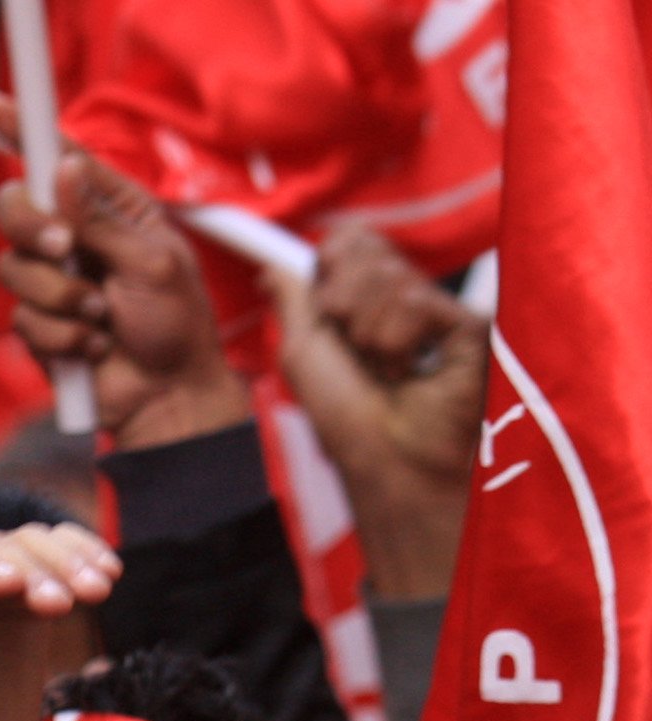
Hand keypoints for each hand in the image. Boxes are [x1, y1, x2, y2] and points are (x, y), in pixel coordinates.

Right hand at [0, 96, 248, 450]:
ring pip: (14, 269)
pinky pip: (22, 319)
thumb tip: (66, 171)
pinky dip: (61, 336)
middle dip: (34, 229)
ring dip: (60, 297)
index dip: (25, 132)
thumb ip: (100, 220)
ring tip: (101, 318)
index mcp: (111, 209)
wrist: (167, 397)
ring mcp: (54, 281)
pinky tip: (94, 348)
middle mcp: (76, 238)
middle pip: (17, 209)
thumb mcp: (151, 261)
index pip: (60, 160)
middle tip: (65, 249)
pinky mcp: (39, 324)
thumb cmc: (178, 326)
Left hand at [270, 226, 487, 601]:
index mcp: (369, 301)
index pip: (353, 242)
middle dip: (343, 306)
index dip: (332, 265)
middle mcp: (408, 297)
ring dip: (369, 335)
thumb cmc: (345, 415)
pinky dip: (398, 340)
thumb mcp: (304, 351)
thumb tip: (269, 264)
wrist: (382, 457)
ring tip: (391, 370)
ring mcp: (442, 309)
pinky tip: (416, 370)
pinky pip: (416, 302)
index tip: (329, 311)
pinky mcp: (472, 323)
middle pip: (366, 252)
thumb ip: (292, 298)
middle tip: (361, 354)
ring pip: (388, 278)